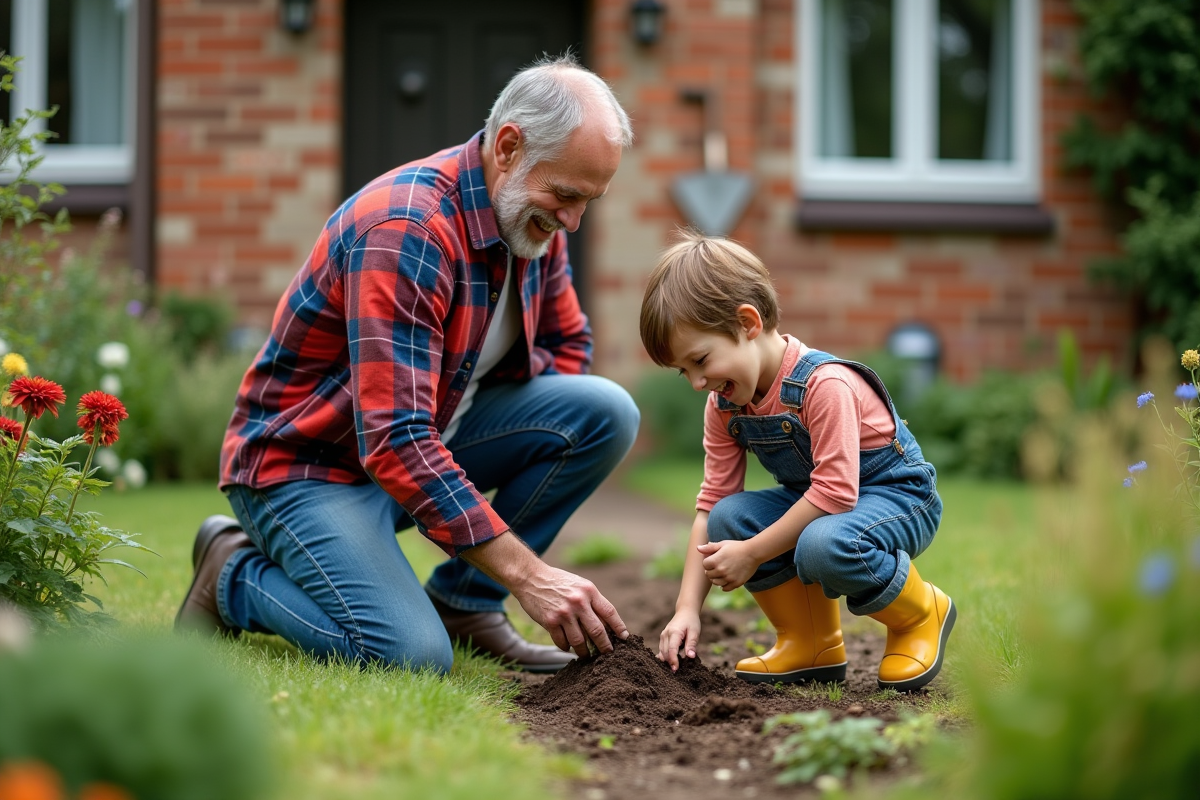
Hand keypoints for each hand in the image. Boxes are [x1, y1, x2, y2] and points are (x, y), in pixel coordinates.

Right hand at [511, 564, 628, 656]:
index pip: (609, 612)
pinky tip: (568, 647)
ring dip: (584, 652)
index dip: (619, 627)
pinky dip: (567, 647)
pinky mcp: (550, 621)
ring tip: (586, 655)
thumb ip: (592, 601)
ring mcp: (564, 613)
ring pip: (580, 641)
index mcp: (589, 591)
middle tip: (607, 653)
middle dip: (604, 646)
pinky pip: (563, 642)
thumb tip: (607, 624)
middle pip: (597, 630)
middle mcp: (578, 602)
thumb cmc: (558, 582)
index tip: (624, 638)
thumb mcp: (580, 585)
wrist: (531, 577)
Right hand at [658, 609, 701, 671]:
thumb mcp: (695, 632)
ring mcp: (663, 636)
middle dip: (669, 663)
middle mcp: (665, 634)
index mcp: (674, 632)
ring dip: (667, 661)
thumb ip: (692, 644)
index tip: (676, 670)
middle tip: (676, 673)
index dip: (673, 660)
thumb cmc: (691, 622)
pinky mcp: (663, 638)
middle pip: (665, 652)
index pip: (671, 649)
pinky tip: (670, 663)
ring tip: (674, 669)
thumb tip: (691, 656)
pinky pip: (662, 650)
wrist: (685, 612)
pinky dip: (665, 657)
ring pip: (662, 652)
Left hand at [697, 540, 757, 591]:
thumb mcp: (722, 544)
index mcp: (715, 560)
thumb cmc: (737, 547)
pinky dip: (724, 585)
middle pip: (708, 575)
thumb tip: (698, 548)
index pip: (704, 565)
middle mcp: (721, 571)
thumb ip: (709, 548)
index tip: (714, 559)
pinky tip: (727, 579)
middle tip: (718, 566)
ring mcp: (728, 578)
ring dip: (716, 578)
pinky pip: (725, 588)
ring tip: (722, 572)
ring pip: (715, 583)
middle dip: (711, 570)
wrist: (753, 553)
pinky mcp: (736, 583)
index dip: (708, 562)